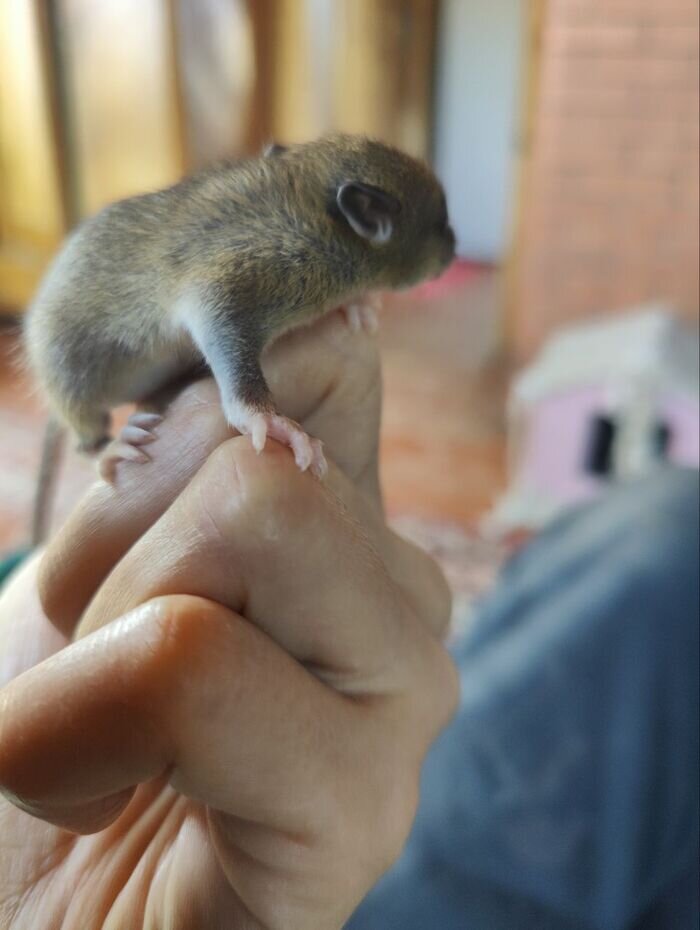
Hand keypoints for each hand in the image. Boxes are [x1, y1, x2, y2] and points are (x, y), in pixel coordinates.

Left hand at [0, 311, 456, 929]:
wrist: (23, 908)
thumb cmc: (55, 734)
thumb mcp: (98, 559)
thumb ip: (201, 453)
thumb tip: (332, 327)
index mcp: (343, 532)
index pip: (333, 364)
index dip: (218, 387)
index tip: (136, 479)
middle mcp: (400, 598)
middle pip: (265, 445)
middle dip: (115, 545)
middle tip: (88, 654)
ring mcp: (401, 698)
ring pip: (257, 514)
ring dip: (96, 630)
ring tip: (96, 735)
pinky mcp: (359, 808)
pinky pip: (193, 664)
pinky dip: (67, 725)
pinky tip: (91, 799)